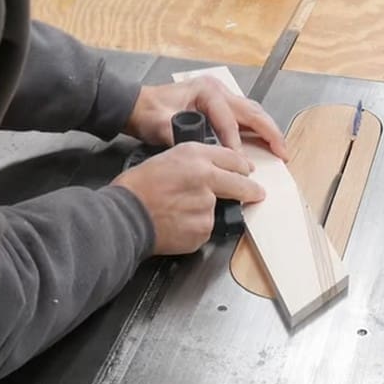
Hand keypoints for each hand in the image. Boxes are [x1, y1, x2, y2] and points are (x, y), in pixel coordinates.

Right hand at [113, 143, 265, 254]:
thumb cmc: (137, 188)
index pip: (232, 158)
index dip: (242, 166)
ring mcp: (207, 205)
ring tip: (180, 212)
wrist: (126, 215)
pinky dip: (196, 229)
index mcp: (194, 155)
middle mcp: (205, 177)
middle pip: (241, 185)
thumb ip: (194, 164)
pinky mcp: (203, 228)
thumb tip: (213, 173)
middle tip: (257, 194)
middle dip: (251, 191)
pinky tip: (177, 224)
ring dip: (209, 213)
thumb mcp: (166, 159)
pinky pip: (206, 229)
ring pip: (218, 209)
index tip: (247, 172)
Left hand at [124, 77, 289, 160]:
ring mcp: (220, 96)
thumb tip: (200, 154)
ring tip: (280, 150)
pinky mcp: (220, 105)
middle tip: (282, 154)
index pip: (229, 120)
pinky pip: (244, 117)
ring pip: (252, 113)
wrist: (137, 106)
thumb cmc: (148, 112)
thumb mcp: (159, 125)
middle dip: (269, 133)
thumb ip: (178, 136)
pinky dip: (257, 130)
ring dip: (268, 131)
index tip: (242, 164)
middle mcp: (218, 90)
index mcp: (206, 92)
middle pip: (251, 112)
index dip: (236, 143)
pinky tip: (265, 144)